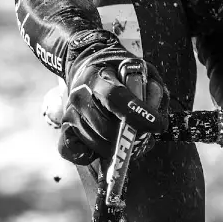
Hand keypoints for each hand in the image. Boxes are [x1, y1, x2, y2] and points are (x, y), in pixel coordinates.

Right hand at [58, 29, 168, 164]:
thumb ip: (153, 89)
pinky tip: (100, 146)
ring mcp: (70, 110)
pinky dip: (88, 155)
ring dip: (114, 146)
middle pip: (105, 126)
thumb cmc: (120, 71)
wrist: (89, 65)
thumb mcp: (141, 70)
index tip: (158, 125)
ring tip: (124, 134)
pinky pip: (71, 150)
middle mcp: (81, 93)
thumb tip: (156, 115)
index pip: (116, 97)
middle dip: (128, 137)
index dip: (138, 113)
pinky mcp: (64, 126)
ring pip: (94, 142)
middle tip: (143, 135)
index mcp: (101, 75)